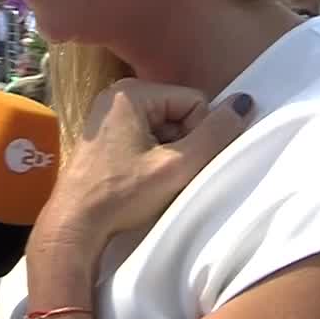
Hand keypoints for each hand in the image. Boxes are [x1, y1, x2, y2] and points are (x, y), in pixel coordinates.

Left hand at [35, 78, 252, 250]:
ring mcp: (108, 114)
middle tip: (167, 174)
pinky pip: (145, 136)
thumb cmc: (120, 196)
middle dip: (183, 144)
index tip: (181, 164)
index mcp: (132, 92)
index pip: (195, 101)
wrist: (74, 226)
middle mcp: (117, 94)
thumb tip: (245, 102)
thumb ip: (215, 134)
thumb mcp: (176, 166)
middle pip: (179, 112)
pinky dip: (152, 157)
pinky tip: (140, 180)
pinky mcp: (104, 134)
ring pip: (164, 127)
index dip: (199, 135)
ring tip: (152, 180)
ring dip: (169, 154)